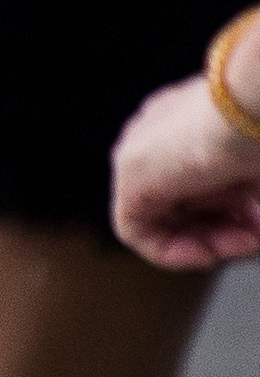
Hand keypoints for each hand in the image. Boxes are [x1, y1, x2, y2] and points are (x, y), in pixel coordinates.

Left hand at [108, 51, 259, 270]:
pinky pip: (135, 230)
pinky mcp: (130, 175)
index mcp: (190, 123)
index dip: (234, 214)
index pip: (202, 182)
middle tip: (257, 240)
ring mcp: (140, 152)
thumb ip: (249, 194)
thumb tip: (256, 221)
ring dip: (211, 241)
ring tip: (248, 241)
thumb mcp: (258, 170)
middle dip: (227, 231)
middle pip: (183, 203)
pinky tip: (208, 252)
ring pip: (165, 218)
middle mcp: (159, 135)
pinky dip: (172, 251)